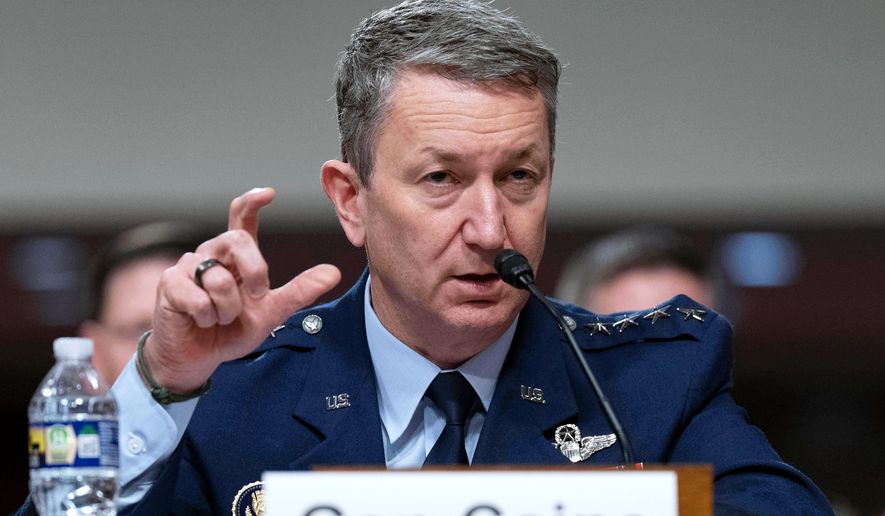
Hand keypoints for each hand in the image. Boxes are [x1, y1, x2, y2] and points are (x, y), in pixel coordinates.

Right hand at [143, 187, 340, 392]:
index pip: (242, 217)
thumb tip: (334, 273)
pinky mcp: (169, 284)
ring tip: (221, 319)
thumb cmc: (231, 331)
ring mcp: (187, 267)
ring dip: (228, 308)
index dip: (253, 202)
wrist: (197, 358)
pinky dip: (207, 317)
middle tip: (257, 296)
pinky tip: (201, 322)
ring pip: (218, 277)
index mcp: (237, 257)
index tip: (269, 193)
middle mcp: (212, 254)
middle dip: (255, 270)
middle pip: (238, 238)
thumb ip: (300, 292)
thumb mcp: (271, 312)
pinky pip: (198, 298)